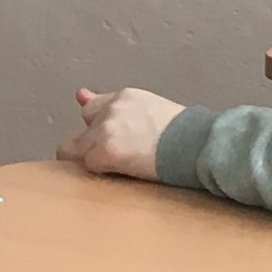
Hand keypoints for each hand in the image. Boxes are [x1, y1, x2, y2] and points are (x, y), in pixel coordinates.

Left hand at [58, 87, 179, 181]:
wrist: (196, 143)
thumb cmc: (186, 132)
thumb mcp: (156, 111)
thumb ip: (125, 109)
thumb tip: (84, 96)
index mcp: (125, 97)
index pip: (93, 106)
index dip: (95, 124)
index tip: (100, 134)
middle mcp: (111, 108)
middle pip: (83, 126)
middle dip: (90, 141)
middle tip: (113, 156)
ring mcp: (106, 129)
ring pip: (75, 147)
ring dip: (90, 159)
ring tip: (112, 170)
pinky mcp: (106, 151)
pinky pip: (88, 165)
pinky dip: (100, 173)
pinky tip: (118, 175)